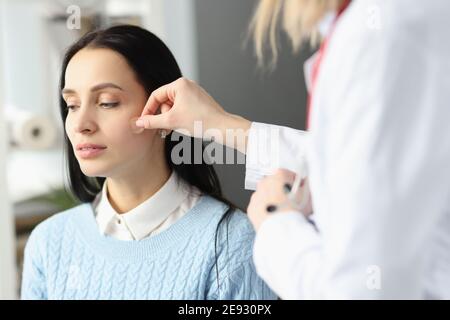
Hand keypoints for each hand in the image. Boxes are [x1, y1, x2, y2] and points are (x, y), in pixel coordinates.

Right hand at [136, 77, 250, 152]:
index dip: (148, 109)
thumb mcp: (171, 122)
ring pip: (174, 106)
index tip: (144, 121)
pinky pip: (183, 108)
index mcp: (180, 84)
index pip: (156, 95)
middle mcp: (187, 85)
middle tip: (167, 128)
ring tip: (176, 128)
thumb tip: (139, 122)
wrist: (222, 128)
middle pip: (165, 101)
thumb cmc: (200, 121)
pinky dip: (180, 118)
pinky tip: (184, 127)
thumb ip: (152, 121)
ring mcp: (194, 93)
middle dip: (164, 116)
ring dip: (171, 119)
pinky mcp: (199, 101)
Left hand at [247, 169, 312, 231]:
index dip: (296, 184)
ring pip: (266, 195)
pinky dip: (265, 210)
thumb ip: (308, 184)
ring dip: (273, 201)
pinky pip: (260, 207)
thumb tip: (306, 181)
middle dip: (283, 191)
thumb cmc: (295, 211)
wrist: (282, 229)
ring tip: (283, 212)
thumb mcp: (309, 195)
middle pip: (276, 184)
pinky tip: (275, 217)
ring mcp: (256, 195)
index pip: (288, 174)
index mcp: (279, 175)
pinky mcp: (251, 209)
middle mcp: (265, 182)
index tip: (299, 191)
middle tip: (291, 203)